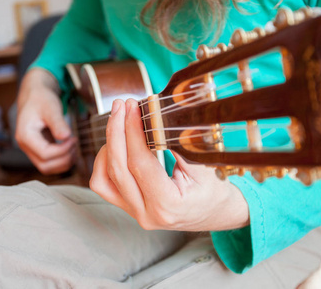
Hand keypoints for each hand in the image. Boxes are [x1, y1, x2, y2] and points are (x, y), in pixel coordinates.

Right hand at [16, 68, 76, 174]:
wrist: (35, 96)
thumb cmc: (41, 99)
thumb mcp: (51, 107)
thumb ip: (58, 122)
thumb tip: (65, 137)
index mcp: (25, 135)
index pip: (45, 154)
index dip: (63, 150)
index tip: (73, 138)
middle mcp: (25, 146)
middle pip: (45, 166)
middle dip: (64, 159)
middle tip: (74, 144)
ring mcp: (31, 150)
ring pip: (47, 168)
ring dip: (64, 162)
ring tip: (74, 147)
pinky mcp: (38, 150)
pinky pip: (50, 164)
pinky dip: (62, 161)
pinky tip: (71, 150)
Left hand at [90, 99, 249, 230]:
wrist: (217, 213)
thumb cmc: (214, 189)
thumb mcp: (203, 165)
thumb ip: (177, 144)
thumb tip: (156, 117)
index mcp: (168, 204)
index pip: (140, 163)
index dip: (132, 131)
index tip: (133, 107)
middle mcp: (147, 213)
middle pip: (117, 169)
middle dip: (116, 132)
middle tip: (121, 106)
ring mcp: (135, 213)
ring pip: (104, 179)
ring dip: (108, 146)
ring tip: (118, 122)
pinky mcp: (129, 208)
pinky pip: (104, 185)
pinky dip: (104, 162)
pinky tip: (115, 144)